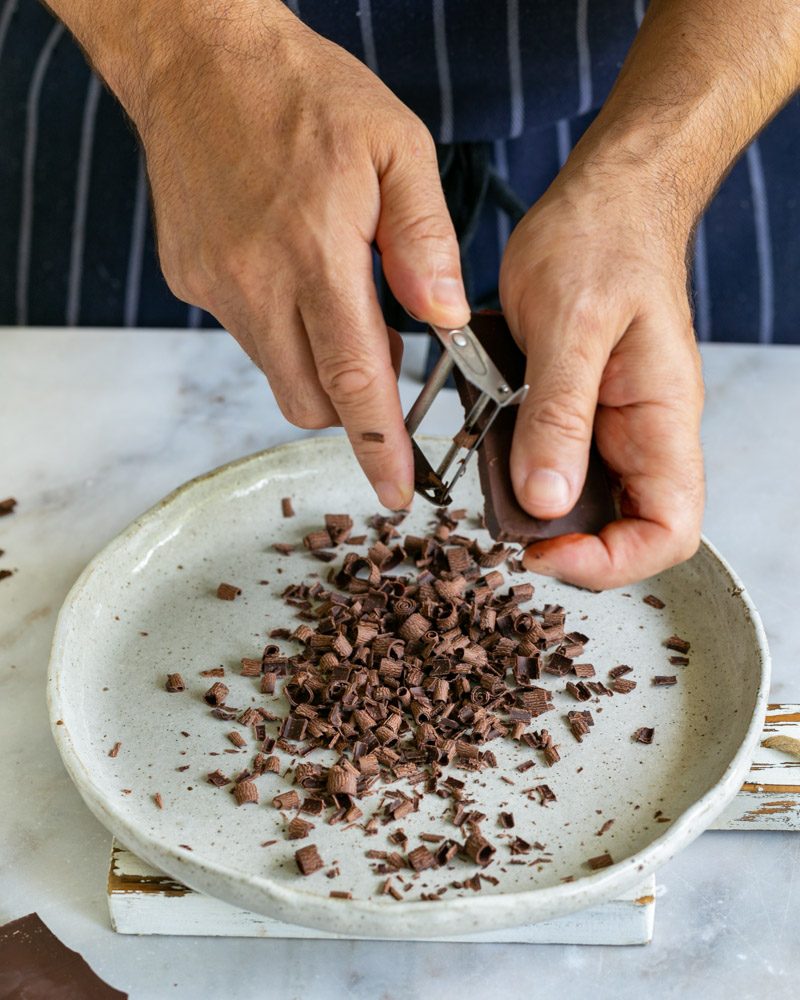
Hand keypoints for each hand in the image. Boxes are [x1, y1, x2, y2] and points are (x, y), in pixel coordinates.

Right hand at [117, 1, 468, 508]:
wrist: (202, 60)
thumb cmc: (306, 94)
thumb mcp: (397, 146)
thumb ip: (425, 240)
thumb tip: (444, 318)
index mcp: (316, 255)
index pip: (353, 381)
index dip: (378, 446)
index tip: (394, 493)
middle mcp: (257, 284)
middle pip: (310, 399)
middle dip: (352, 408)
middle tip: (380, 361)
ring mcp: (217, 286)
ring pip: (276, 372)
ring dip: (316, 362)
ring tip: (334, 295)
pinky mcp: (191, 281)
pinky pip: (245, 333)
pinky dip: (279, 326)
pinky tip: (289, 269)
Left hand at [499, 162, 704, 588]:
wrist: (603, 198)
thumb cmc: (604, 240)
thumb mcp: (572, 324)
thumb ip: (559, 414)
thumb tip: (546, 500)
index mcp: (662, 419)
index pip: (670, 531)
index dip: (612, 562)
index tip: (543, 550)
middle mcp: (642, 434)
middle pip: (623, 531)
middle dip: (565, 545)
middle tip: (500, 529)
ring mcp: (610, 425)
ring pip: (583, 503)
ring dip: (535, 510)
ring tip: (485, 490)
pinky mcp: (577, 409)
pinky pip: (553, 460)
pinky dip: (517, 468)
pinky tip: (485, 449)